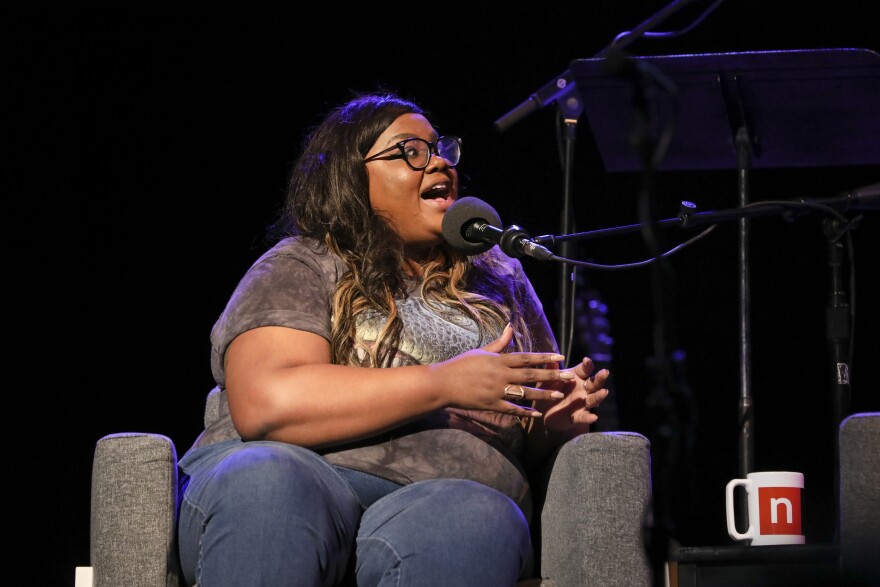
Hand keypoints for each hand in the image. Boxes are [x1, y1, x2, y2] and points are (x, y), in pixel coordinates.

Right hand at [429, 325, 573, 418]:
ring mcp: (496, 390)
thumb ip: (499, 342)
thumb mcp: (481, 351)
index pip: (527, 358)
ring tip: (559, 395)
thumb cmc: (462, 365)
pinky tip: (537, 413)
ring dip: (543, 394)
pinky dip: (525, 411)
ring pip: (524, 393)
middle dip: (551, 375)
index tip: (560, 357)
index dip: (544, 357)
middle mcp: (500, 374)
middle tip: (568, 376)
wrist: (443, 383)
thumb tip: (510, 327)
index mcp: (499, 360)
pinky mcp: (491, 404)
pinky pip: (512, 409)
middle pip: (530, 375)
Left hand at [539, 357, 609, 431]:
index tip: (586, 360)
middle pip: (594, 383)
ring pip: (593, 399)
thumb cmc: (548, 392)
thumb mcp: (546, 382)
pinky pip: (584, 417)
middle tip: (605, 372)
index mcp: (575, 377)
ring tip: (604, 392)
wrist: (545, 414)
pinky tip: (594, 417)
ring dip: (599, 396)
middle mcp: (582, 389)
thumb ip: (550, 372)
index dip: (587, 364)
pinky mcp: (578, 416)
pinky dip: (589, 417)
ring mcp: (582, 403)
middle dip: (600, 377)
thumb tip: (551, 360)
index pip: (584, 369)